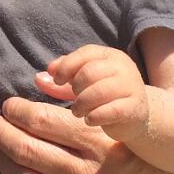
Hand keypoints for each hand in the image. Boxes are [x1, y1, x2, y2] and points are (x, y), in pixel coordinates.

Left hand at [0, 98, 173, 173]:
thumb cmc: (128, 143)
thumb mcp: (110, 117)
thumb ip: (74, 103)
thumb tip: (35, 83)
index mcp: (100, 144)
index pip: (42, 121)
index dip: (17, 111)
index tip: (8, 106)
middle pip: (27, 150)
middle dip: (1, 132)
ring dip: (3, 160)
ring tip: (0, 148)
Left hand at [35, 45, 149, 142]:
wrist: (136, 116)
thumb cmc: (104, 96)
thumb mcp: (84, 82)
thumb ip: (63, 77)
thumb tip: (38, 78)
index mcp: (110, 56)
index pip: (86, 53)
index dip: (67, 66)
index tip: (57, 79)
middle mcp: (123, 68)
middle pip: (90, 72)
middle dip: (75, 88)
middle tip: (73, 100)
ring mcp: (132, 87)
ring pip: (99, 91)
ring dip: (82, 103)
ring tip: (78, 111)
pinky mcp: (135, 108)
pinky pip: (111, 111)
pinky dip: (95, 116)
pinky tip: (90, 120)